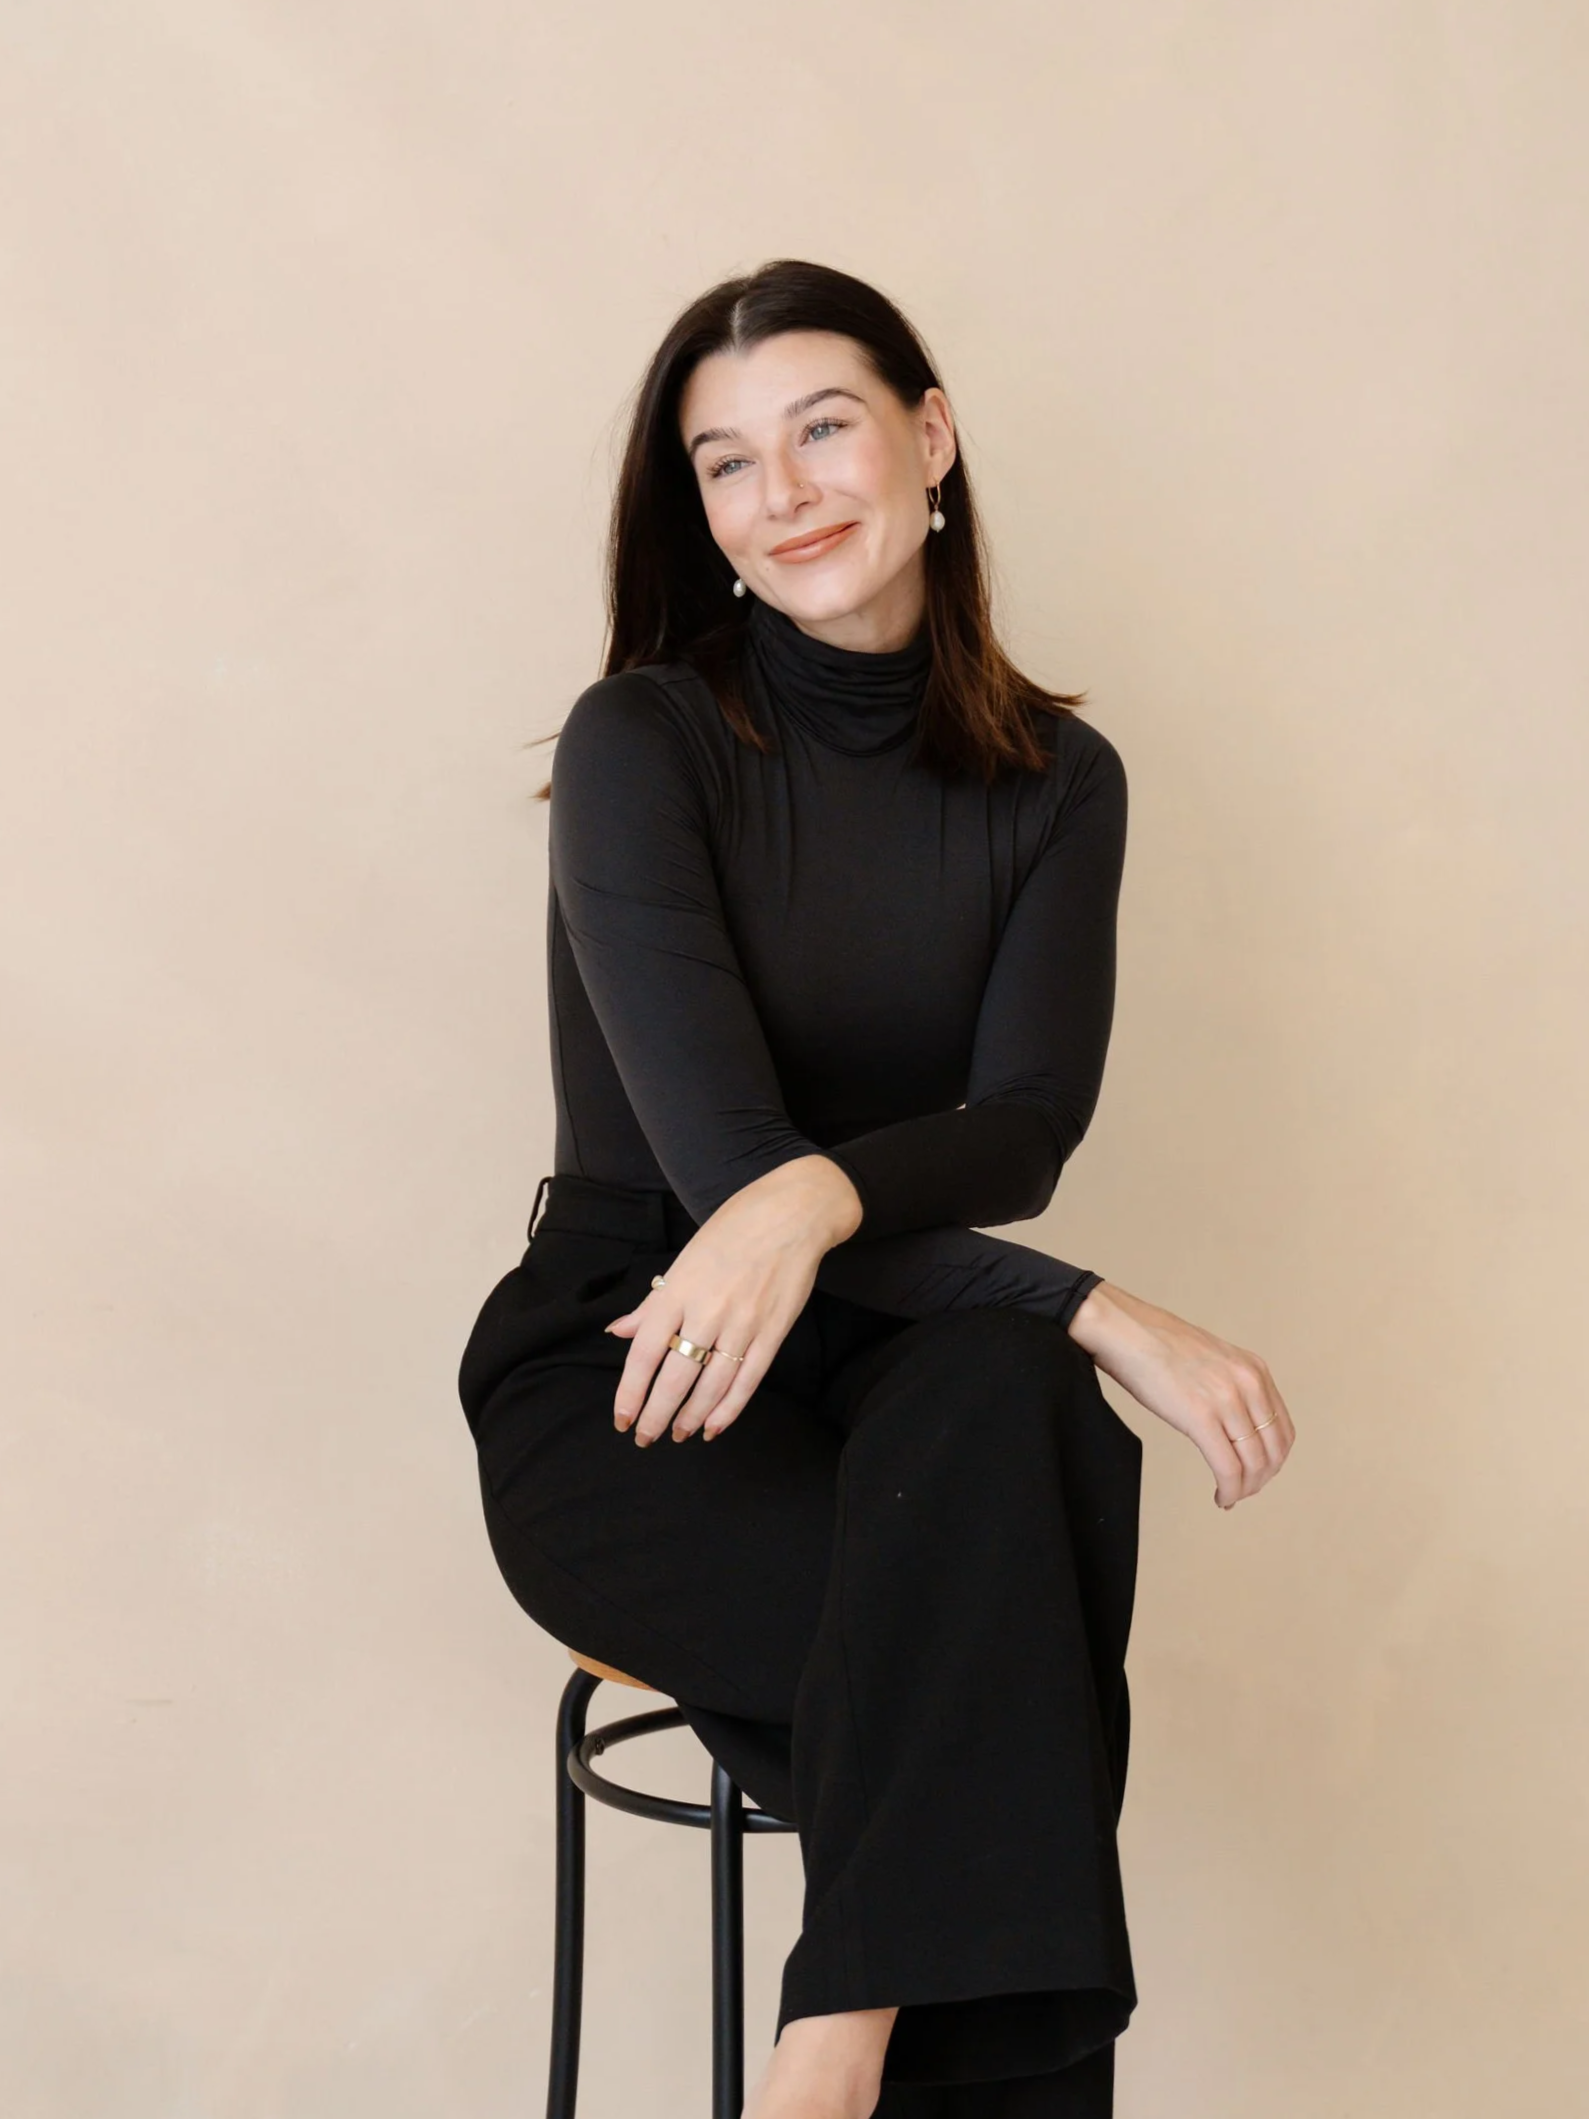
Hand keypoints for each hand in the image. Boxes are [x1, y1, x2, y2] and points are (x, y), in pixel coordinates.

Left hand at [603, 1155, 862, 1447]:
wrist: (791, 1213)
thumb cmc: (732, 1230)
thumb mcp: (684, 1261)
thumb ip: (652, 1304)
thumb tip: (619, 1333)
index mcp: (679, 1290)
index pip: (646, 1352)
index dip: (631, 1390)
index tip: (622, 1416)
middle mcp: (708, 1310)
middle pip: (676, 1376)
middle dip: (657, 1414)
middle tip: (645, 1438)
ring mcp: (743, 1323)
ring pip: (712, 1384)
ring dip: (691, 1416)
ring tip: (677, 1434)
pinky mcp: (773, 1331)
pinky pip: (748, 1379)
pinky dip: (729, 1408)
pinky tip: (714, 1427)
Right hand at [1067, 1281, 1295, 1508]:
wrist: (1123, 1329)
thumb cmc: (1155, 1343)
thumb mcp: (1211, 1359)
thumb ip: (1230, 1386)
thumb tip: (1233, 1423)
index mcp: (1253, 1369)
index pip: (1283, 1428)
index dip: (1274, 1459)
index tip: (1259, 1472)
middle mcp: (1248, 1383)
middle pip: (1273, 1450)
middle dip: (1261, 1478)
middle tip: (1244, 1490)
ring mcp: (1226, 1400)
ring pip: (1253, 1463)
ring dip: (1245, 1488)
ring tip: (1229, 1496)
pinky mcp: (1201, 1417)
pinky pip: (1228, 1468)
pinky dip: (1229, 1490)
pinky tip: (1221, 1497)